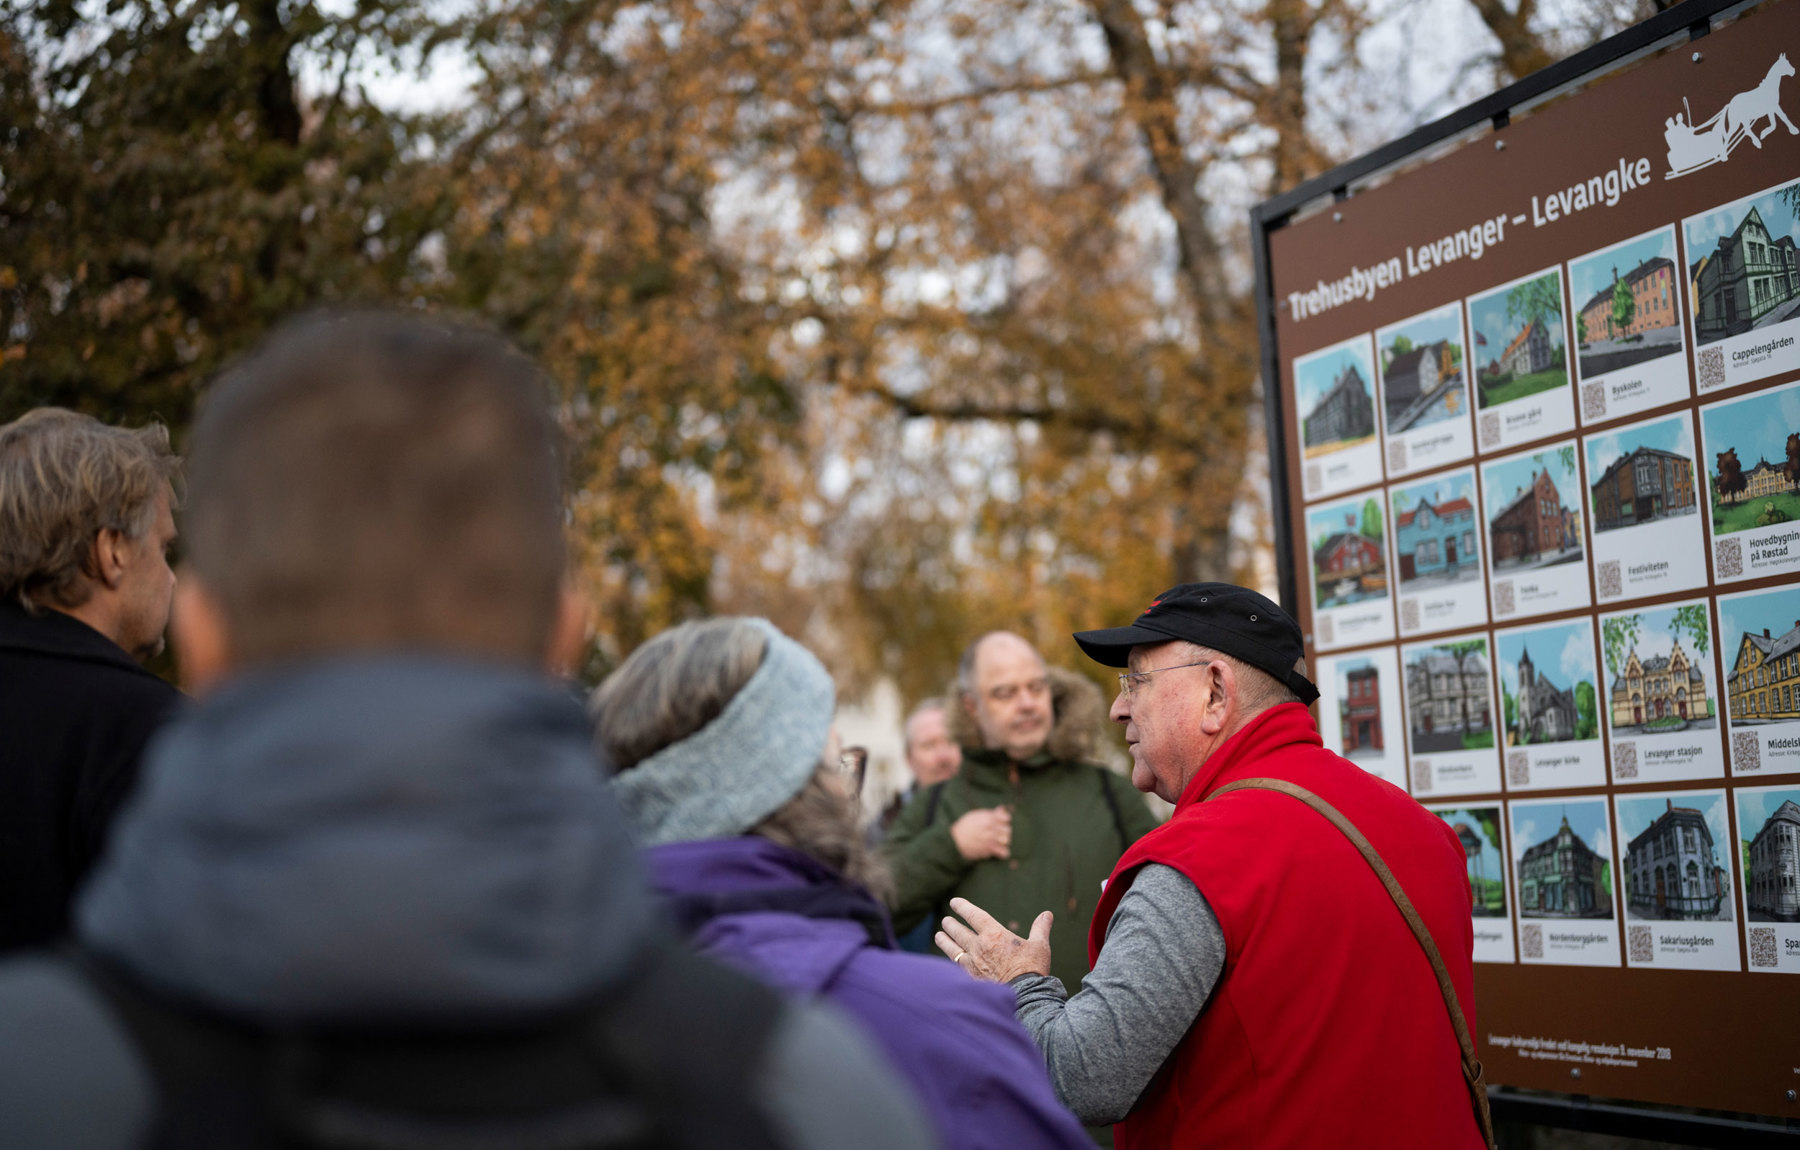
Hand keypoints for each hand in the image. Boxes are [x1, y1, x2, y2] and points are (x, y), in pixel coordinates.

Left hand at [935, 897, 1052, 982]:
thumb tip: (1047, 914)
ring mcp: (972, 964)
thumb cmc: (1032, 969)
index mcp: (994, 935)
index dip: (963, 907)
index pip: (974, 916)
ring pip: (952, 949)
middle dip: (951, 925)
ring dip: (945, 941)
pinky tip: (949, 962)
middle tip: (946, 921)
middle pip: (958, 932)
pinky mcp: (970, 979)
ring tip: (939, 936)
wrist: (1024, 997)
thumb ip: (1040, 928)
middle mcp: (979, 947)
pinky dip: (951, 962)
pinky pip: (955, 968)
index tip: (954, 902)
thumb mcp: (1040, 946)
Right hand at [950, 806, 1010, 860]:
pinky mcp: (989, 850)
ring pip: (1007, 840)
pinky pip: (1004, 852)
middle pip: (1008, 829)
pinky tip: (998, 850)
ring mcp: (991, 839)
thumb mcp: (975, 815)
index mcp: (988, 817)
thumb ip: (990, 813)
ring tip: (998, 841)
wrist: (955, 840)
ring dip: (1004, 841)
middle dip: (1004, 831)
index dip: (1004, 820)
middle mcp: (991, 827)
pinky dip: (1003, 852)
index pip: (1006, 818)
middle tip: (998, 833)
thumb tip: (1002, 808)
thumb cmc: (964, 827)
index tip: (1001, 822)